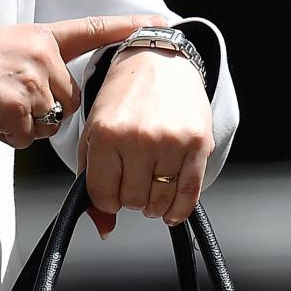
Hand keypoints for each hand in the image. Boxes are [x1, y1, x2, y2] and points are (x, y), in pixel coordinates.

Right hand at [0, 15, 160, 147]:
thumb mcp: (3, 47)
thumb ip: (34, 64)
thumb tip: (50, 101)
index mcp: (39, 36)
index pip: (90, 30)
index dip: (125, 27)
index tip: (157, 22)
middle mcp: (42, 55)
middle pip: (69, 102)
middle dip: (44, 112)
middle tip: (4, 99)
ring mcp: (32, 81)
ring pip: (49, 124)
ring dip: (24, 126)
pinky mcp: (17, 107)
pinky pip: (27, 138)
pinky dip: (7, 136)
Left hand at [80, 44, 212, 234]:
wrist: (158, 61)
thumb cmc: (123, 97)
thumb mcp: (95, 131)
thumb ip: (91, 180)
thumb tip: (104, 229)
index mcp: (107, 133)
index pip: (103, 195)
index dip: (105, 199)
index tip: (111, 189)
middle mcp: (139, 138)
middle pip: (133, 201)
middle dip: (130, 198)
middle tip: (132, 180)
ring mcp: (171, 141)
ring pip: (160, 201)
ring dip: (153, 204)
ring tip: (151, 185)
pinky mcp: (198, 142)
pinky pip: (190, 194)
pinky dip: (179, 209)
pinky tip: (171, 210)